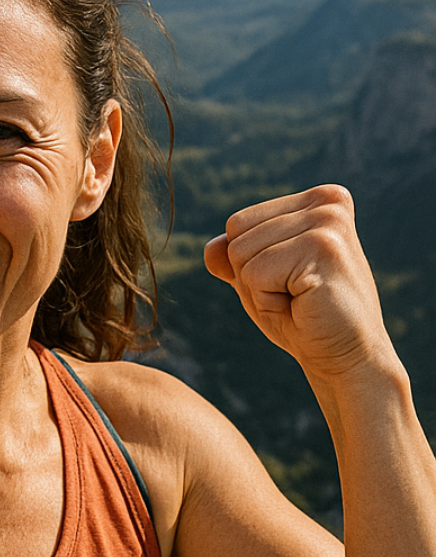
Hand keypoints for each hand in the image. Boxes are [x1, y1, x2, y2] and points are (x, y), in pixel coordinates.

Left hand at [204, 185, 398, 384]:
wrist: (346, 356)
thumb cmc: (304, 319)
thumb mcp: (261, 283)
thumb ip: (235, 259)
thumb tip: (210, 248)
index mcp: (317, 200)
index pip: (238, 223)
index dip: (250, 264)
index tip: (290, 281)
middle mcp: (326, 202)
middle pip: (236, 234)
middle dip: (252, 277)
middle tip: (295, 295)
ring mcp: (327, 222)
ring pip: (241, 254)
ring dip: (260, 290)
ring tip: (300, 299)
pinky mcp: (323, 248)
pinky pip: (255, 274)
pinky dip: (268, 301)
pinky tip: (304, 306)